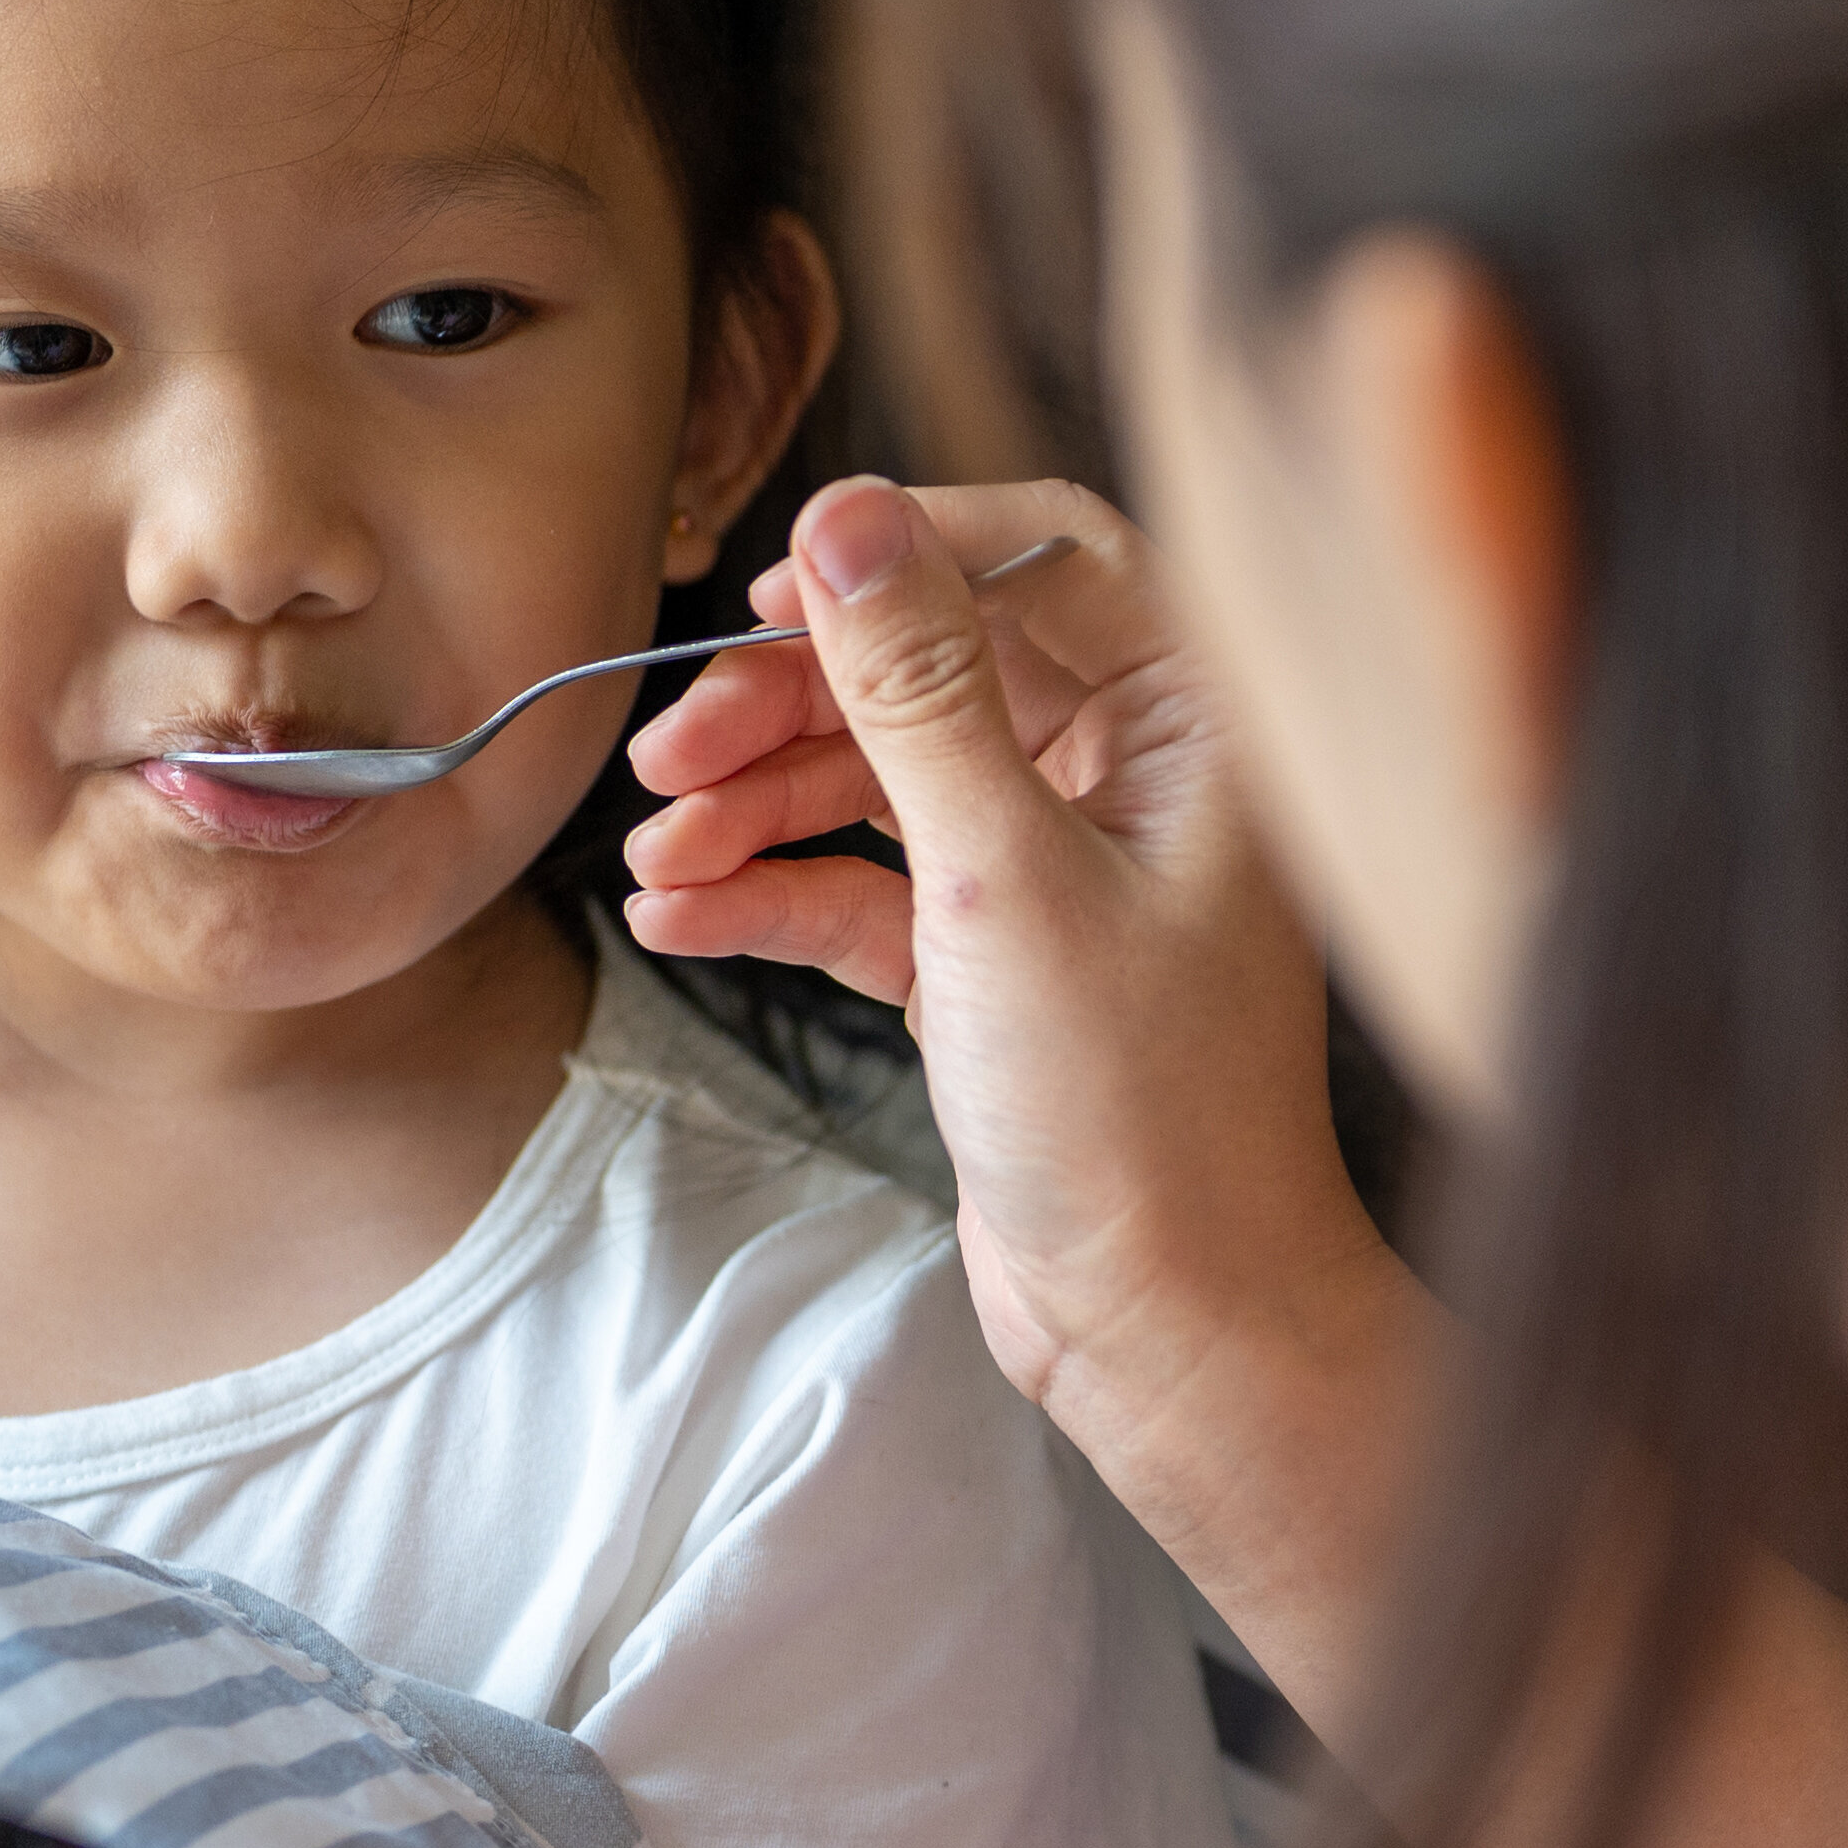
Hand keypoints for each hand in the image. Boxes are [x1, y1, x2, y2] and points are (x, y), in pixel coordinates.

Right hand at [623, 476, 1404, 1485]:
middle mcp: (1131, 780)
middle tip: (669, 749)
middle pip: (933, 666)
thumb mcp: (1002, 878)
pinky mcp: (991, 964)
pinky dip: (773, 892)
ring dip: (758, 802)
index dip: (901, 557)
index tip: (769, 592)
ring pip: (881, 779)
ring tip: (656, 851)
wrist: (1172, 1327)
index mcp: (1190, 727)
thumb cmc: (1140, 1114)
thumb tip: (848, 520)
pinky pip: (863, 886)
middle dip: (791, 700)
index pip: (1044, 558)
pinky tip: (676, 914)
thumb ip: (918, 689)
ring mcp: (1056, 872)